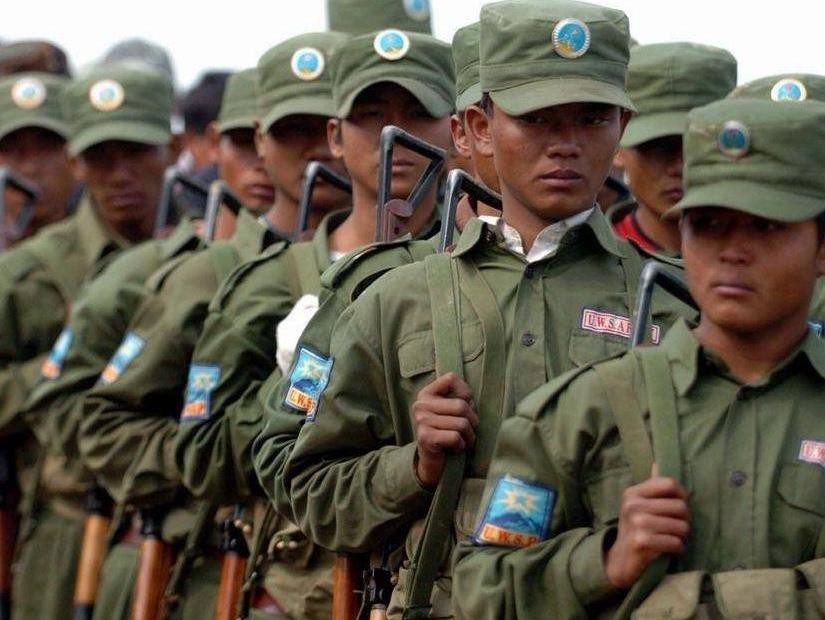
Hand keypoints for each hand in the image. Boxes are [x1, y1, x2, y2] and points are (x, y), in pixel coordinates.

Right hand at [412, 373, 477, 489]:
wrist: (433, 461)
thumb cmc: (448, 432)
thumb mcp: (453, 411)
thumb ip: (461, 398)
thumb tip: (469, 399)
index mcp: (426, 393)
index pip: (451, 378)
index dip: (466, 392)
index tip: (466, 406)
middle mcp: (420, 404)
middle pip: (461, 405)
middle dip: (473, 421)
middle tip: (469, 430)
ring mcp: (421, 420)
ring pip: (462, 423)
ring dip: (469, 436)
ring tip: (463, 440)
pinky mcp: (425, 437)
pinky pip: (455, 437)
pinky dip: (461, 445)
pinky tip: (455, 447)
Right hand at [604, 475, 690, 589]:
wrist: (620, 560)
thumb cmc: (634, 529)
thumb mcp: (637, 505)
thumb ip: (651, 487)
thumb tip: (658, 463)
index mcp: (633, 493)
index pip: (669, 484)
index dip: (682, 495)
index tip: (680, 505)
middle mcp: (633, 505)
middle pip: (680, 507)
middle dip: (686, 520)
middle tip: (679, 527)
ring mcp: (637, 523)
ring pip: (682, 527)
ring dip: (683, 536)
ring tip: (674, 538)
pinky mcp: (642, 542)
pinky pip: (676, 543)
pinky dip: (678, 548)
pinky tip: (670, 549)